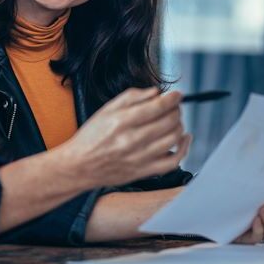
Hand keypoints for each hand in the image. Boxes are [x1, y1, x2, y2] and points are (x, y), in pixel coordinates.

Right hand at [61, 87, 190, 188]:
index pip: (158, 107)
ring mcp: (140, 157)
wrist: (79, 166)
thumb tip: (155, 92)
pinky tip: (183, 139)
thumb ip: (132, 97)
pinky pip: (173, 161)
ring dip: (179, 126)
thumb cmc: (91, 138)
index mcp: (122, 121)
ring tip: (174, 121)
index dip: (172, 98)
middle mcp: (132, 140)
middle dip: (176, 110)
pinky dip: (183, 149)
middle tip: (174, 107)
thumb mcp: (106, 110)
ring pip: (173, 138)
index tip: (177, 95)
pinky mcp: (144, 171)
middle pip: (169, 121)